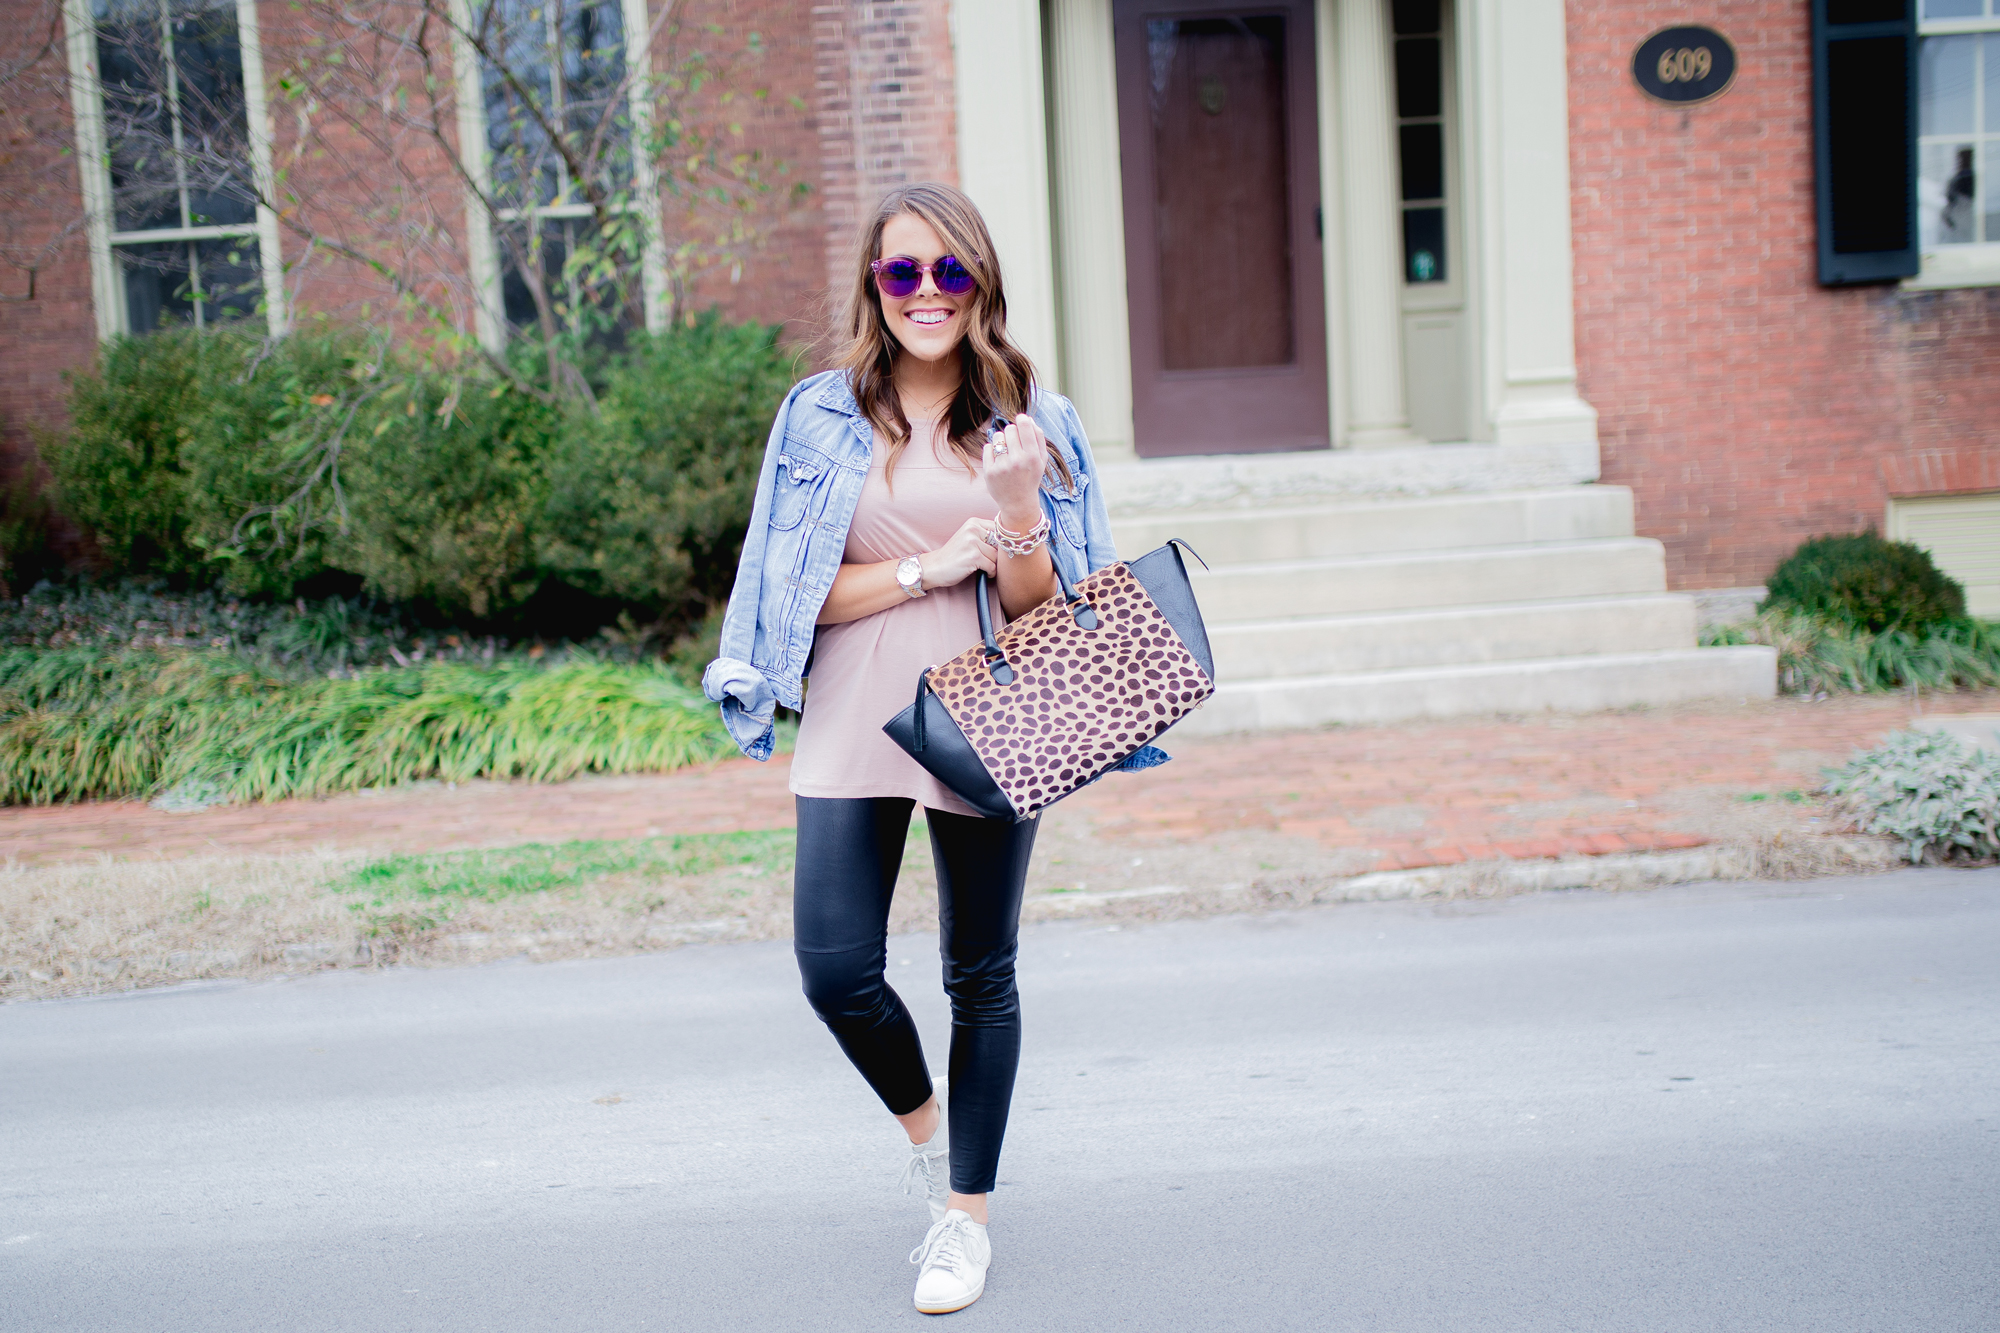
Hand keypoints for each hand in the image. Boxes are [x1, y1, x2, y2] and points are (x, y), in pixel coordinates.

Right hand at [919, 516, 998, 589]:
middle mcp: (973, 529)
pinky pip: (992, 567)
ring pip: (996, 557)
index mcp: (973, 522)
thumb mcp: (968, 539)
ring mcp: (973, 542)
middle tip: (988, 561)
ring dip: (992, 565)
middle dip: (996, 556)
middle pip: (999, 544)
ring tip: (983, 567)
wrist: (934, 567)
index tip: (994, 551)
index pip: (999, 530)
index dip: (1000, 543)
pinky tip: (982, 572)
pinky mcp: (973, 557)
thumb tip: (1010, 543)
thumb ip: (985, 536)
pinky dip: (990, 573)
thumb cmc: (953, 556)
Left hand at [983, 414, 1050, 529]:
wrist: (1018, 502)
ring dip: (1001, 441)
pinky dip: (992, 450)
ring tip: (1006, 452)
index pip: (1024, 425)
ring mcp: (1002, 466)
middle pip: (1009, 429)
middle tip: (1015, 444)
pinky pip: (987, 447)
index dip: (1022, 419)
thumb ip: (1038, 438)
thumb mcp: (1041, 460)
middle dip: (1012, 433)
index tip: (1021, 420)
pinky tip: (998, 460)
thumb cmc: (1031, 477)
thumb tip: (1027, 418)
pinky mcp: (989, 471)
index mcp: (1032, 457)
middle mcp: (1017, 461)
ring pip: (997, 436)